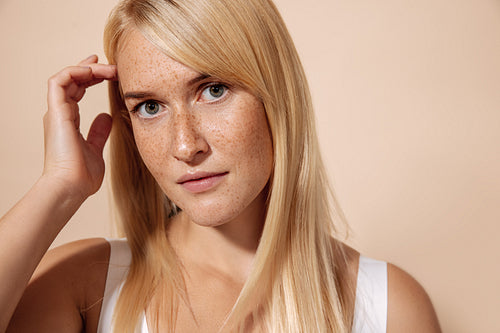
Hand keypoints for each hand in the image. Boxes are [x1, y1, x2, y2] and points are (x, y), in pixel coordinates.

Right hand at [42, 55, 116, 201]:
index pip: (77, 91)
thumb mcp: (96, 149)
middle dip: (92, 69)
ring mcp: (57, 112)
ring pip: (67, 77)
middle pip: (72, 81)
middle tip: (113, 66)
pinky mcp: (56, 112)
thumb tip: (107, 116)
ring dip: (87, 69)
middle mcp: (60, 114)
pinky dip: (75, 72)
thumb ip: (99, 132)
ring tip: (108, 68)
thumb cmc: (81, 175)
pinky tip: (93, 72)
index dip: (91, 78)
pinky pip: (60, 81)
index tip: (109, 71)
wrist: (70, 187)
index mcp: (68, 121)